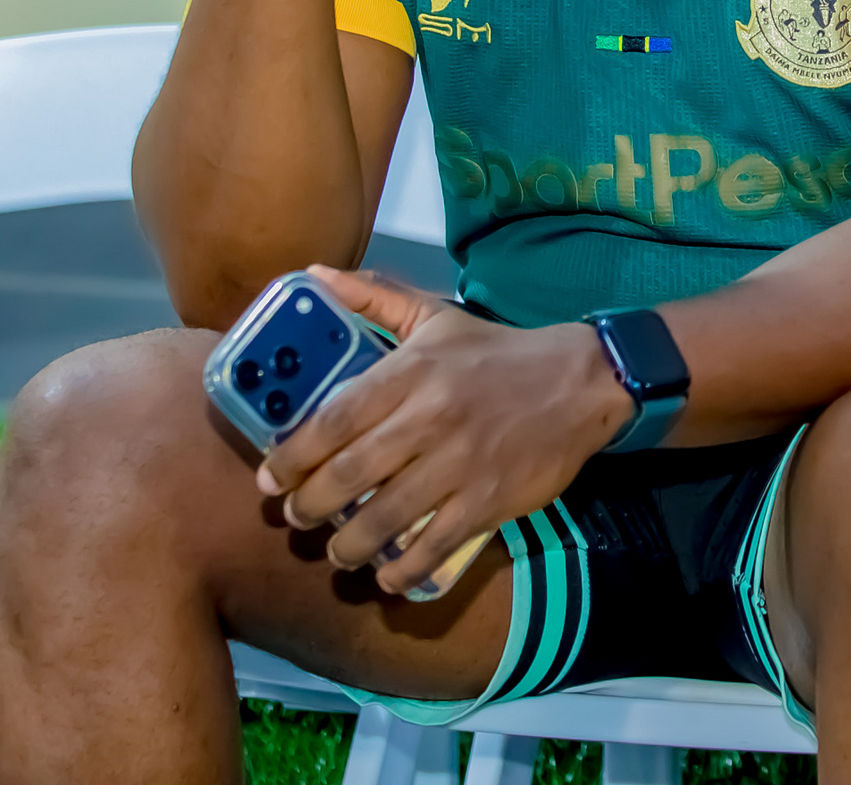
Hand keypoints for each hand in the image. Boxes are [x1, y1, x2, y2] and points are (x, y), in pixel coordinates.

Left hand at [255, 267, 629, 597]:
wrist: (580, 381)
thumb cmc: (496, 351)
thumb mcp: (436, 316)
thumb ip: (374, 297)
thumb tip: (313, 276)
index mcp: (411, 372)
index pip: (333, 419)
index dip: (292, 456)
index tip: (270, 477)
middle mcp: (430, 418)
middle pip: (349, 475)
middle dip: (309, 506)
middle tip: (295, 517)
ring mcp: (460, 464)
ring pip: (384, 518)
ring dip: (347, 545)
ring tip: (336, 552)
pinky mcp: (489, 500)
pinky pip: (434, 545)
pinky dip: (403, 569)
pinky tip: (387, 575)